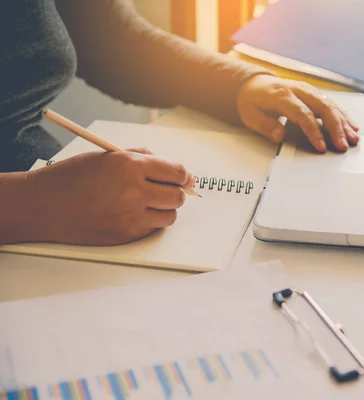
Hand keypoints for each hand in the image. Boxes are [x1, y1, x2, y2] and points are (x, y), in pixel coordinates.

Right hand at [25, 149, 195, 244]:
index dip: (184, 175)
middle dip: (177, 192)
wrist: (44, 205)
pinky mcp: (126, 234)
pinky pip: (152, 228)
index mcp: (130, 165)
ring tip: (149, 202)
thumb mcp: (107, 155)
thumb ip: (140, 157)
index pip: (177, 172)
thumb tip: (166, 163)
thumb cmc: (72, 177)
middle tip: (169, 190)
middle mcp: (134, 190)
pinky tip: (134, 213)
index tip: (186, 177)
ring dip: (165, 208)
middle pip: (178, 196)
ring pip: (170, 215)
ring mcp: (131, 215)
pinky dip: (150, 221)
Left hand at [237, 75, 359, 151]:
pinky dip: (343, 116)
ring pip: (330, 105)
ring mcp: (308, 90)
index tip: (321, 147)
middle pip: (322, 107)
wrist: (254, 83)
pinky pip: (332, 104)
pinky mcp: (314, 93)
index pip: (302, 113)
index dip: (313, 131)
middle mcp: (299, 90)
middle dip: (335, 128)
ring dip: (343, 123)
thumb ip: (265, 125)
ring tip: (353, 139)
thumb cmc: (253, 101)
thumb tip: (279, 135)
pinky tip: (352, 127)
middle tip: (343, 145)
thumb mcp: (250, 115)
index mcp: (282, 95)